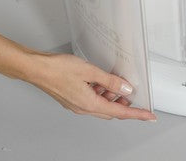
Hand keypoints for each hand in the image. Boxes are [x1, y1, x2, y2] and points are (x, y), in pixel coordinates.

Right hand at [27, 52, 156, 120]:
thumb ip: (109, 81)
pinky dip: (99, 93)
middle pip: (110, 111)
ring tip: (117, 85)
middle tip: (134, 96)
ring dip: (110, 98)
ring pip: (100, 105)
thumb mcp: (89, 72)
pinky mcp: (71, 98)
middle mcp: (83, 108)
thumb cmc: (57, 69)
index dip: (137, 114)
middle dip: (124, 105)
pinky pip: (91, 100)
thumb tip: (125, 88)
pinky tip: (100, 82)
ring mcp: (76, 104)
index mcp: (90, 104)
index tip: (148, 115)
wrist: (37, 69)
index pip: (120, 112)